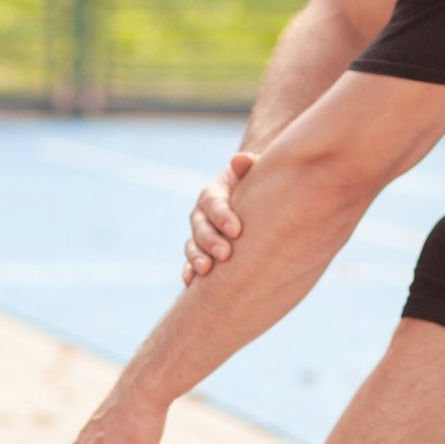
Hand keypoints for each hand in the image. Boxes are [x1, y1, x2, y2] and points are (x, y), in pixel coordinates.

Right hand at [183, 152, 256, 283]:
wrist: (251, 199)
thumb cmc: (255, 186)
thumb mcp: (252, 173)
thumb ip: (247, 166)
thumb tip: (241, 160)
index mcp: (214, 193)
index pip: (214, 203)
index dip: (223, 216)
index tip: (237, 229)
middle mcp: (202, 214)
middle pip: (200, 227)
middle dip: (210, 241)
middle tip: (225, 253)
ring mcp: (199, 235)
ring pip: (192, 246)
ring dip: (196, 258)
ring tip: (206, 270)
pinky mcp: (200, 252)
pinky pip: (190, 263)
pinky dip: (189, 272)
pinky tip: (190, 283)